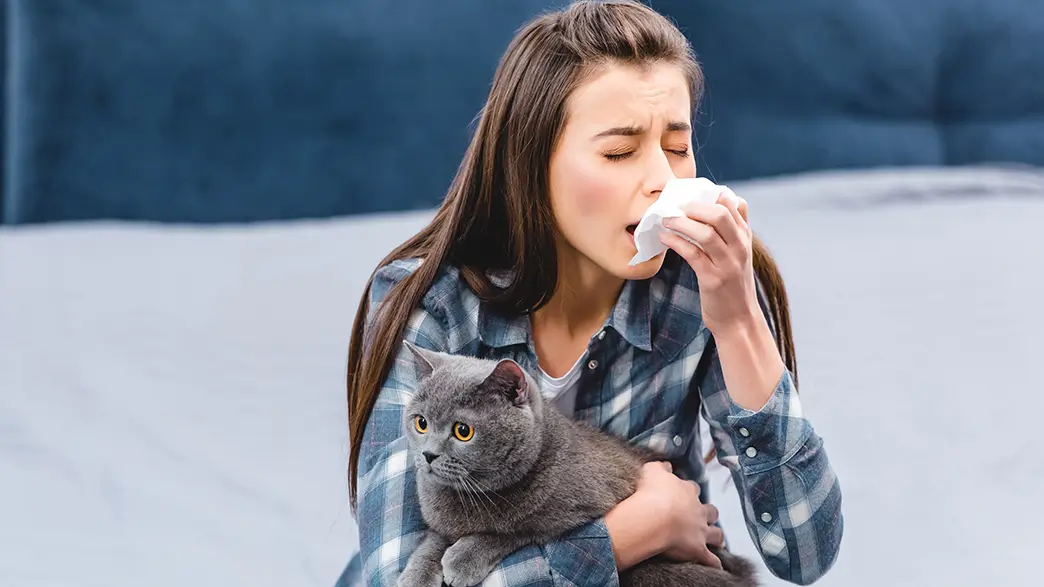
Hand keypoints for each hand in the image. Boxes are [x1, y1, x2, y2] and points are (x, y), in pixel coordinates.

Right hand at [634, 461, 724, 569]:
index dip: (690, 491)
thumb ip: (661, 467)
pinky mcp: (698, 550)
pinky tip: (716, 565)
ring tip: (716, 540)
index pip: (693, 488)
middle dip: (709, 513)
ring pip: (716, 534)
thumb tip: (667, 466)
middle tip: (704, 516)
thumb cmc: (651, 493)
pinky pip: (710, 559)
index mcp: (687, 491)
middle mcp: (698, 510)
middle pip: (710, 511)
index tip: (685, 493)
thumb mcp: (652, 470)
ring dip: (716, 536)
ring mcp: (700, 531)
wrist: (654, 517)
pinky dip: (714, 563)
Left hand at [660, 191, 758, 335]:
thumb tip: (722, 204)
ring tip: (666, 219)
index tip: (693, 193)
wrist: (739, 320)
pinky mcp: (713, 280)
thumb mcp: (740, 254)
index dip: (713, 194)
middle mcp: (740, 248)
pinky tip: (665, 238)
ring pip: (706, 234)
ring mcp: (728, 264)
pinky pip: (693, 254)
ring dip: (682, 223)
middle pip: (721, 214)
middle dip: (695, 206)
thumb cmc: (733, 285)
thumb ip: (733, 231)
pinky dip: (677, 242)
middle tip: (677, 205)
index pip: (736, 205)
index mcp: (745, 238)